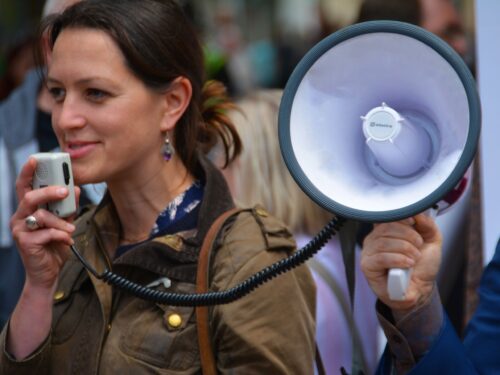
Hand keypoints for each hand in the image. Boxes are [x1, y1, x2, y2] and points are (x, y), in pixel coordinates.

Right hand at [10, 157, 79, 290]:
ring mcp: (20, 230)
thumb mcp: (64, 223)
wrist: (48, 273)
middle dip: (49, 191)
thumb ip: (68, 208)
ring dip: (61, 222)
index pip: (25, 186)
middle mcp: (20, 217)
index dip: (28, 172)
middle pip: (30, 197)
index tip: (36, 158)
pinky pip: (45, 233)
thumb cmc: (54, 246)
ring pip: (40, 216)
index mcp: (28, 209)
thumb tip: (76, 188)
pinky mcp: (25, 243)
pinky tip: (67, 241)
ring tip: (70, 230)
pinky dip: (60, 235)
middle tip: (65, 191)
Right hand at [360, 213, 441, 311]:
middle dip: (408, 236)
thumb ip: (427, 224)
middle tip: (418, 247)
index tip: (413, 223)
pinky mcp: (367, 266)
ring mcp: (369, 252)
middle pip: (386, 227)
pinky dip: (398, 260)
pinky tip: (407, 265)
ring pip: (384, 242)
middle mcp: (374, 239)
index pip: (387, 215)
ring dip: (405, 250)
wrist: (421, 289)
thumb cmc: (421, 266)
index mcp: (386, 230)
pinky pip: (380, 258)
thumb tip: (417, 213)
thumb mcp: (431, 241)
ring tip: (414, 258)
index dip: (400, 217)